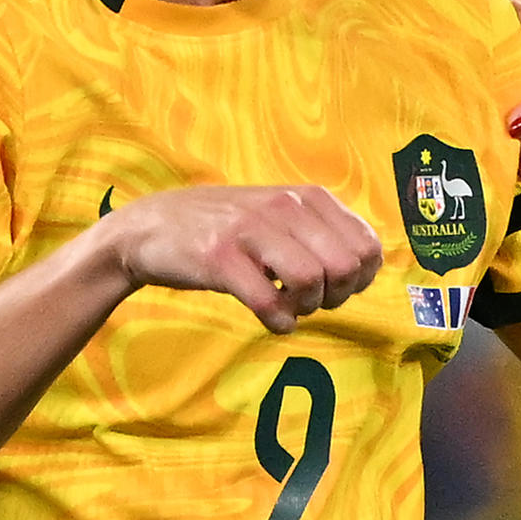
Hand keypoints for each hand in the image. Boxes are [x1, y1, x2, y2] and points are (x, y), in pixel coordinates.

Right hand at [102, 183, 384, 333]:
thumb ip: (323, 233)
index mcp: (308, 197)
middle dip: (335, 297)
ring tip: (288, 307)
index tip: (334, 289)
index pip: (368, 246)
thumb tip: (365, 268)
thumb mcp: (282, 217)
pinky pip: (267, 301)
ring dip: (305, 308)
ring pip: (310, 280)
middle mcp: (285, 207)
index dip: (360, 280)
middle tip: (309, 301)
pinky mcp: (220, 257)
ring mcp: (251, 229)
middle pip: (344, 267)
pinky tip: (271, 320)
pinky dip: (278, 321)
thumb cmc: (228, 229)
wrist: (152, 227)